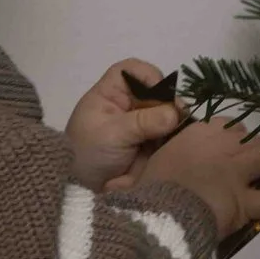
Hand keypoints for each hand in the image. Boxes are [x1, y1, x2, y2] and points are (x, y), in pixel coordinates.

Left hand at [67, 59, 183, 189]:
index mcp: (110, 93)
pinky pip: (167, 135)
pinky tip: (171, 148)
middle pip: (156, 92)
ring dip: (171, 126)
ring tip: (173, 139)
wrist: (81, 188)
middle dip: (167, 106)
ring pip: (166, 115)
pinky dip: (169, 142)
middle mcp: (127, 104)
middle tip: (178, 121)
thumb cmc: (88, 153)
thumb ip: (144, 122)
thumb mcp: (113, 135)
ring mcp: (139, 123)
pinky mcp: (149, 142)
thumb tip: (175, 112)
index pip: (132, 70)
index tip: (162, 95)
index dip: (150, 77)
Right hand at [139, 115, 259, 246]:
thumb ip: (133, 178)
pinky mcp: (248, 200)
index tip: (232, 142)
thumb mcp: (139, 175)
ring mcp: (240, 172)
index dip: (232, 134)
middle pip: (253, 139)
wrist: (160, 210)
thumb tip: (110, 190)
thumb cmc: (146, 190)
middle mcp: (225, 146)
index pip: (225, 125)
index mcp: (198, 133)